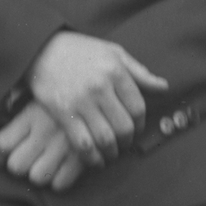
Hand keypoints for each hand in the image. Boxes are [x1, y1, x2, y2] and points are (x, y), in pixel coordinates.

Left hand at [0, 101, 84, 191]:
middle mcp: (45, 131)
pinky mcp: (83, 156)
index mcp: (32, 114)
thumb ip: (14, 119)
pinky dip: (59, 181)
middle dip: (17, 166)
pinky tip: (62, 168)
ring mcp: (64, 145)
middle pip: (16, 166)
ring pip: (37, 178)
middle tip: (25, 160)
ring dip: (38, 175)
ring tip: (43, 165)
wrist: (98, 83)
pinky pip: (61, 184)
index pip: (2, 144)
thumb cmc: (63, 92)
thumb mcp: (37, 96)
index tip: (3, 155)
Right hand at [26, 31, 167, 165]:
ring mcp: (81, 100)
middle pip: (124, 127)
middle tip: (123, 144)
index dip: (140, 124)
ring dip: (112, 153)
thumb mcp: (112, 51)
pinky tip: (94, 159)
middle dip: (127, 141)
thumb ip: (139, 71)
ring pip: (106, 139)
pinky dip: (92, 158)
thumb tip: (164, 87)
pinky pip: (83, 144)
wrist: (41, 47)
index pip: (138, 108)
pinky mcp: (63, 112)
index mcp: (115, 70)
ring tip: (110, 153)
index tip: (135, 129)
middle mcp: (100, 86)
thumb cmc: (80, 49)